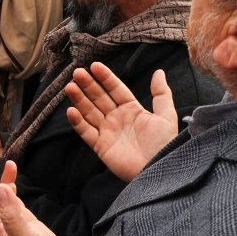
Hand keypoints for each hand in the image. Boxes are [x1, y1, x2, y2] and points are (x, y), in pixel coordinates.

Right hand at [65, 62, 178, 182]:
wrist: (160, 170)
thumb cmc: (165, 144)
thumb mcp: (166, 117)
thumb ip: (161, 94)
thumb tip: (158, 72)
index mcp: (132, 110)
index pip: (115, 89)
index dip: (105, 77)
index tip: (94, 65)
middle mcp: (117, 118)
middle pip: (99, 98)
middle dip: (88, 85)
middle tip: (77, 73)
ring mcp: (107, 132)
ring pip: (89, 112)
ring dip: (79, 99)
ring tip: (70, 87)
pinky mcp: (100, 146)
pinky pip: (86, 132)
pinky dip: (78, 122)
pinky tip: (71, 111)